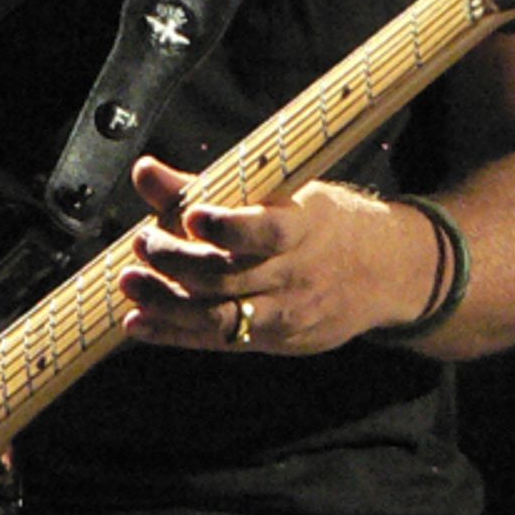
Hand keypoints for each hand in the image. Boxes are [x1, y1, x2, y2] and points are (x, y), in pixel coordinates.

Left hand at [119, 156, 435, 354]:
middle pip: (229, 277)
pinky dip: (175, 334)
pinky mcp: (274, 341)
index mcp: (304, 226)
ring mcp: (285, 314)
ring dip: (167, 303)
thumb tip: (145, 172)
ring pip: (219, 316)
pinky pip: (219, 342)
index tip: (193, 215)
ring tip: (129, 283)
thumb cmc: (321, 220)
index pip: (267, 231)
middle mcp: (295, 275)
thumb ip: (208, 185)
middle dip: (178, 261)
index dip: (229, 226)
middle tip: (143, 242)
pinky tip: (140, 323)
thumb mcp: (283, 191)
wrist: (385, 272)